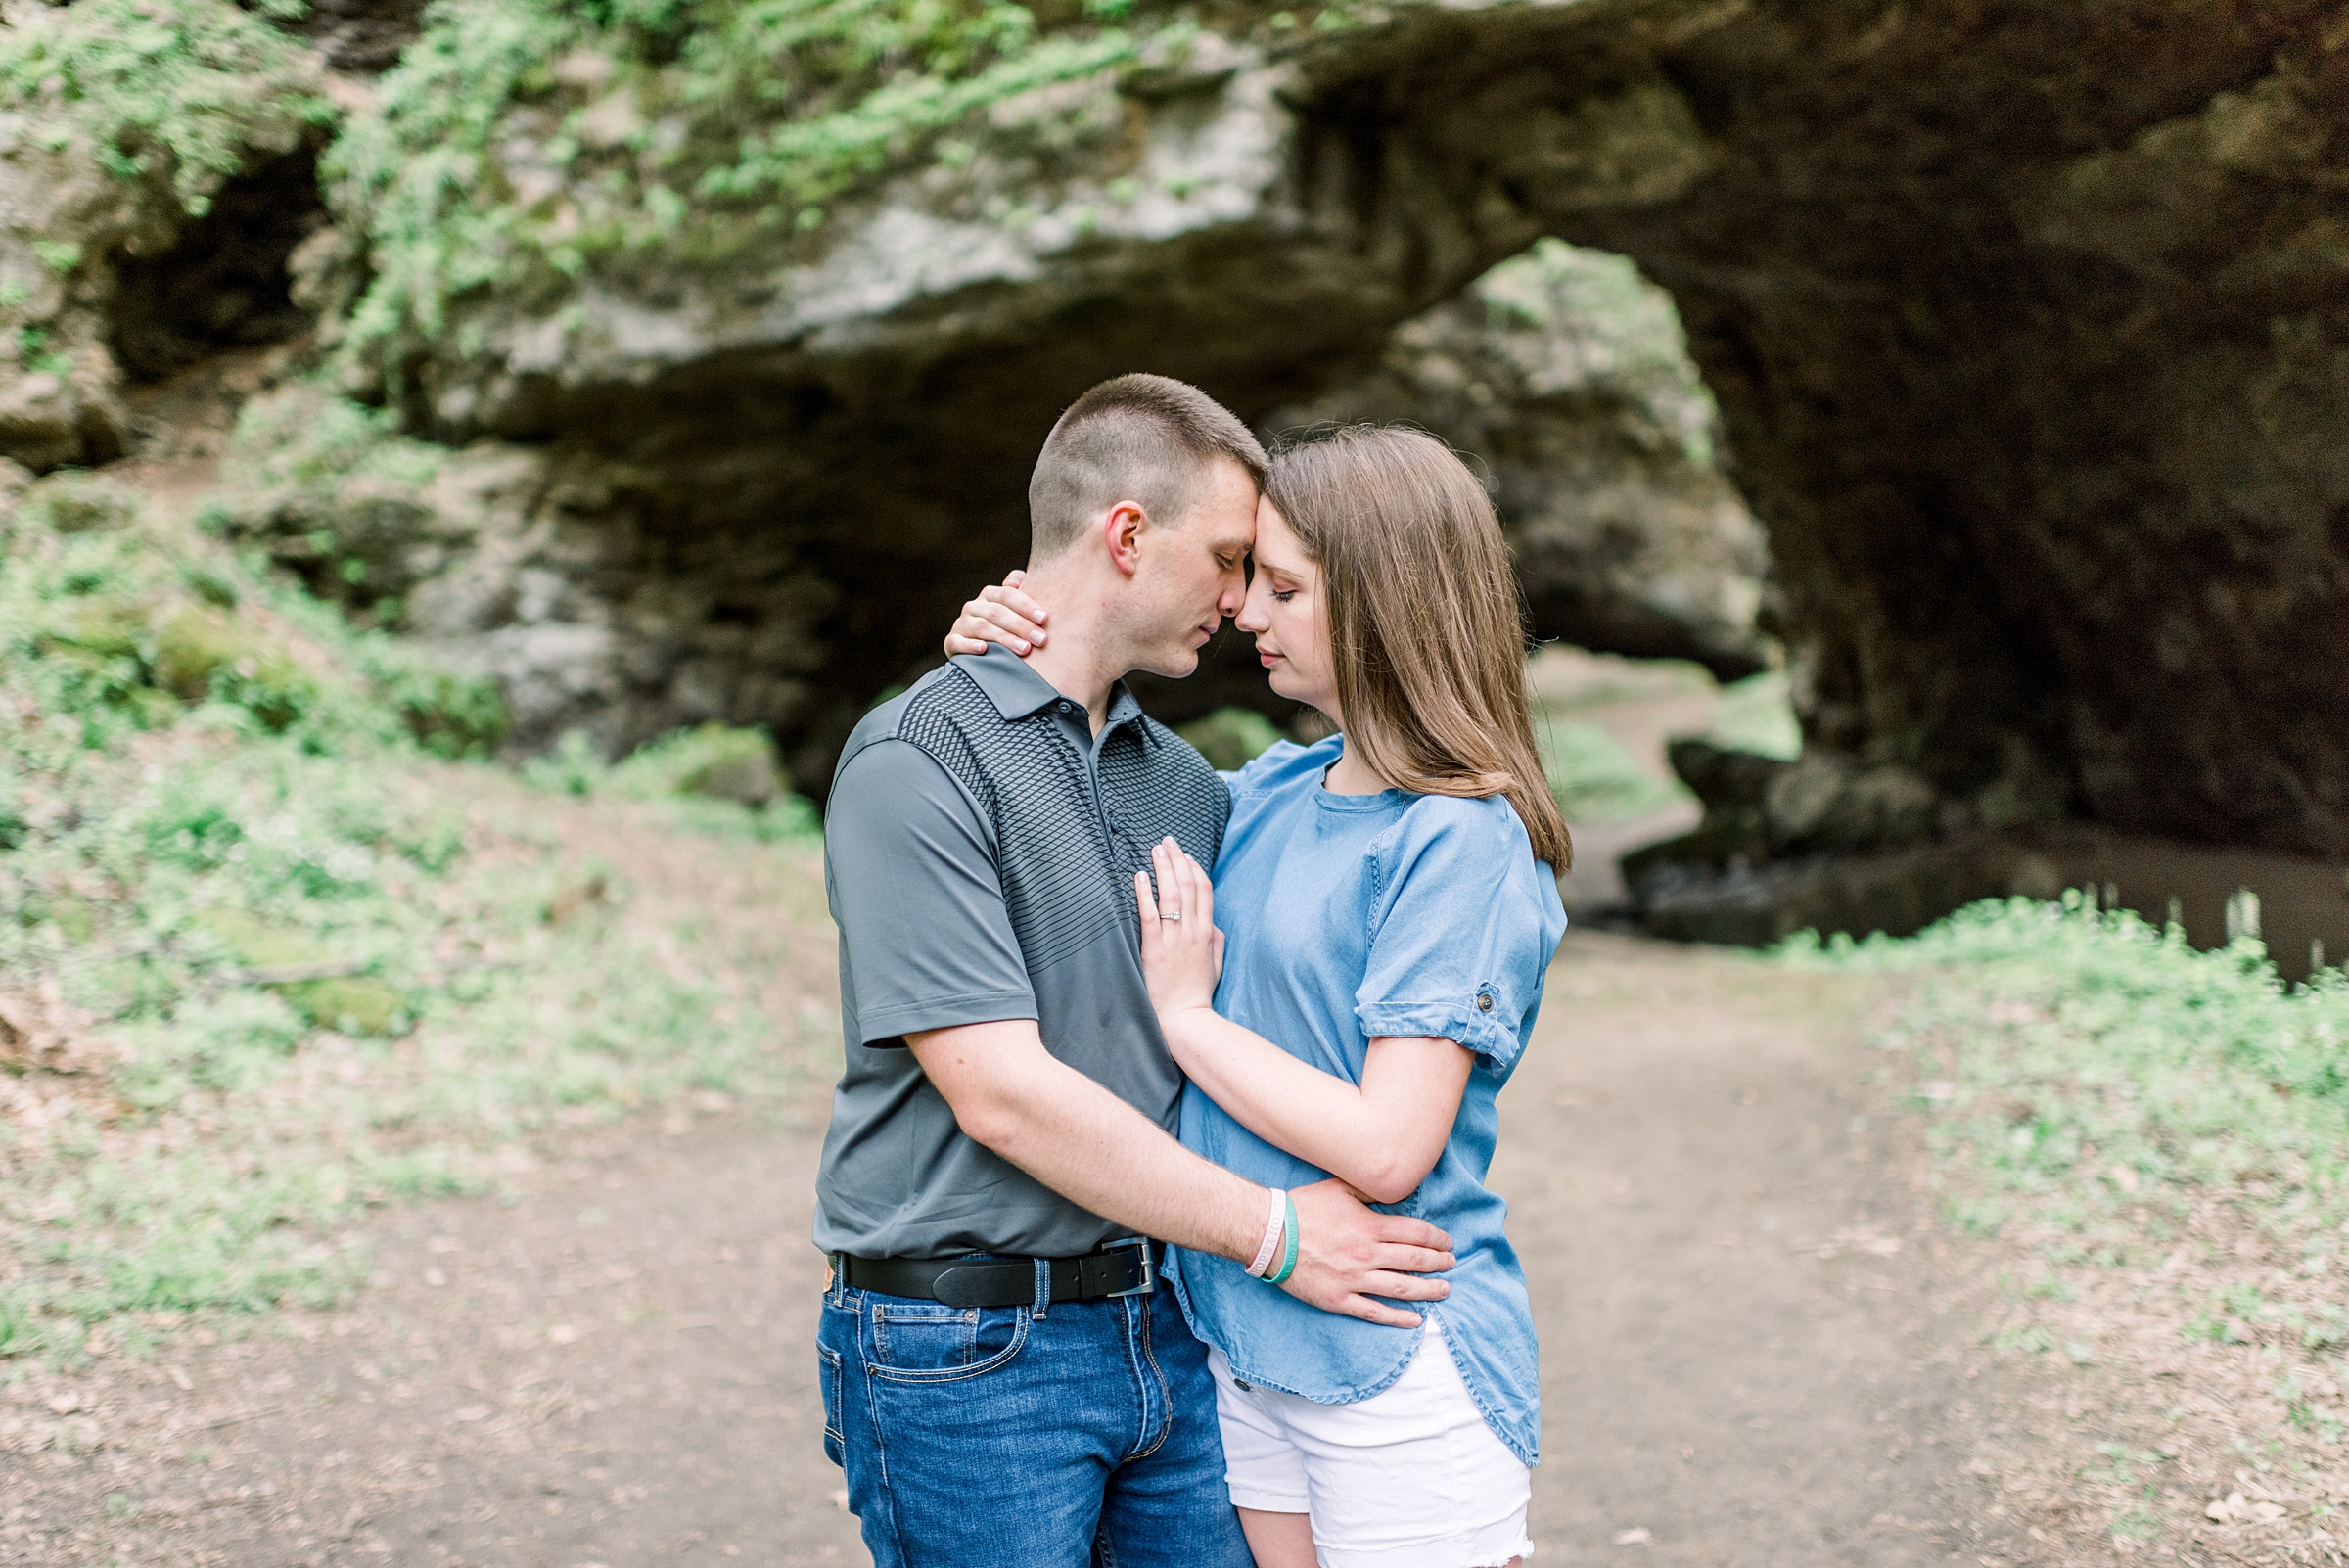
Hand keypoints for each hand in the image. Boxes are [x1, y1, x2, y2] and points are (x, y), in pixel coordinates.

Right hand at [944, 571, 1050, 657]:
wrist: (979, 650)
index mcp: (990, 594)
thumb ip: (1020, 589)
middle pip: (997, 613)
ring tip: (1024, 649)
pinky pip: (957, 642)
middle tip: (1041, 639)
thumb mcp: (1015, 607)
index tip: (1044, 618)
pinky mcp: (951, 642)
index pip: (1008, 595)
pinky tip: (983, 650)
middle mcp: (973, 606)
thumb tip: (1014, 582)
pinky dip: (969, 646)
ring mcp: (962, 624)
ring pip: (982, 628)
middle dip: (1021, 625)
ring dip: (1004, 638)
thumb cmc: (1007, 626)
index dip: (1026, 605)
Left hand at [1136, 838, 1221, 1021]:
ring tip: (1155, 850)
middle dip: (1177, 859)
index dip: (1195, 869)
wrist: (1185, 1018)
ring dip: (1163, 868)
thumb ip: (1216, 940)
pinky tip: (1138, 876)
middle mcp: (1192, 930)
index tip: (1186, 855)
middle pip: (1187, 885)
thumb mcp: (1216, 964)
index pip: (1204, 891)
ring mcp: (1174, 939)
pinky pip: (1149, 915)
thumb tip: (1213, 923)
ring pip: (1170, 894)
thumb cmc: (1198, 993)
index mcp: (1207, 932)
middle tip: (1167, 841)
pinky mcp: (1154, 949)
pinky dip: (1144, 893)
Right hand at [1281, 1179, 1453, 1327]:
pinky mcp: (1339, 1299)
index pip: (1417, 1233)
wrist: (1269, 1235)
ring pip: (1401, 1288)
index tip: (1447, 1242)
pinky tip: (1415, 1321)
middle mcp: (1367, 1255)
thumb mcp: (1339, 1187)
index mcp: (1370, 1227)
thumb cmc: (1303, 1208)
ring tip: (1444, 1290)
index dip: (1437, 1238)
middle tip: (1451, 1264)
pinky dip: (1397, 1318)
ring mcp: (1354, 1280)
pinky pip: (1374, 1312)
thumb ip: (1370, 1190)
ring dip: (1428, 1290)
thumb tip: (1395, 1190)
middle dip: (1439, 1263)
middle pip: (1415, 1261)